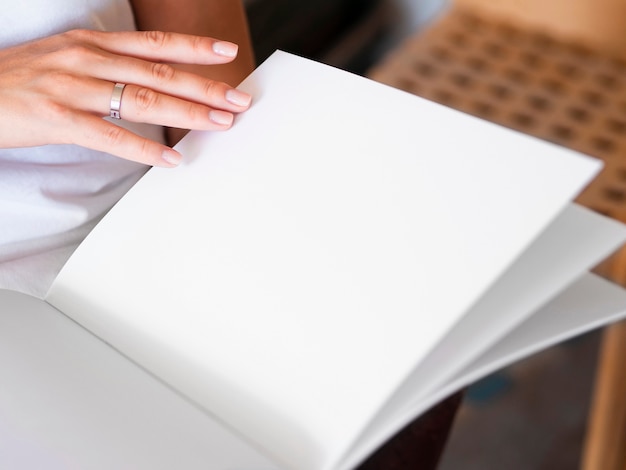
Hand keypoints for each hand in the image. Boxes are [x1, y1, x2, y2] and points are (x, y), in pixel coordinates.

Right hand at [0, 29, 251, 166]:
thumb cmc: (24, 79)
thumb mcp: (69, 57)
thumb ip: (110, 65)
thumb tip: (154, 80)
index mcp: (91, 43)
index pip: (153, 43)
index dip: (193, 47)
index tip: (228, 53)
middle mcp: (86, 59)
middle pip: (158, 72)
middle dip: (204, 87)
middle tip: (239, 100)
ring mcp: (72, 88)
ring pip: (142, 99)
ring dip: (186, 114)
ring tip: (220, 124)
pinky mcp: (57, 119)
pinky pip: (110, 136)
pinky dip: (144, 150)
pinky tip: (171, 160)